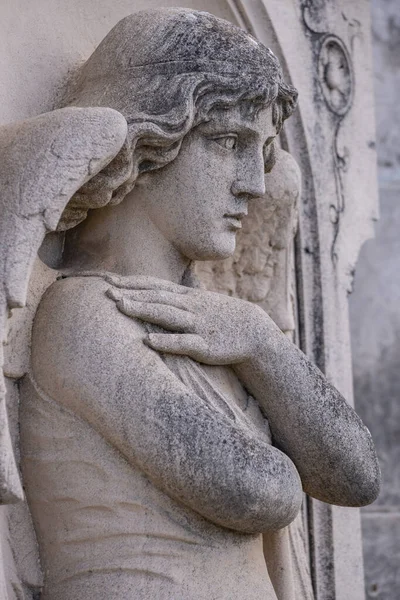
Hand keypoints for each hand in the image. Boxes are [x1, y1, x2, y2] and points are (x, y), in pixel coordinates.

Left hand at [105, 274, 265, 365]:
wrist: (253, 331)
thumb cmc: (220, 317)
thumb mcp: (198, 302)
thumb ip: (175, 299)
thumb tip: (150, 293)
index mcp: (186, 297)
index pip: (154, 286)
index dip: (131, 282)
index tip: (107, 278)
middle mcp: (189, 307)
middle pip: (156, 297)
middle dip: (131, 293)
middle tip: (106, 290)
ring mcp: (197, 325)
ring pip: (167, 315)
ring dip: (144, 309)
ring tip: (121, 306)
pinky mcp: (205, 346)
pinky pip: (183, 342)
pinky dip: (166, 341)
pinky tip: (148, 341)